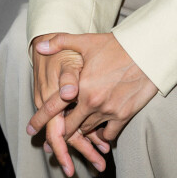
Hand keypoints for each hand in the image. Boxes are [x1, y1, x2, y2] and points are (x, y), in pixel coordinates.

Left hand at [28, 32, 157, 174]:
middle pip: (69, 126)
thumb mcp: (87, 41)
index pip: (53, 108)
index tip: (30, 131)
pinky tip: (100, 132)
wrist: (146, 52)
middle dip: (62, 130)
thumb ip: (61, 43)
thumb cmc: (116, 45)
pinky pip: (108, 135)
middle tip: (56, 136)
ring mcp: (108, 111)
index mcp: (80, 85)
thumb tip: (40, 47)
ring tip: (78, 131)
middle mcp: (92, 102)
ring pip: (88, 131)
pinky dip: (102, 135)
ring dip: (82, 131)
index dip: (40, 120)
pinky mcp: (124, 116)